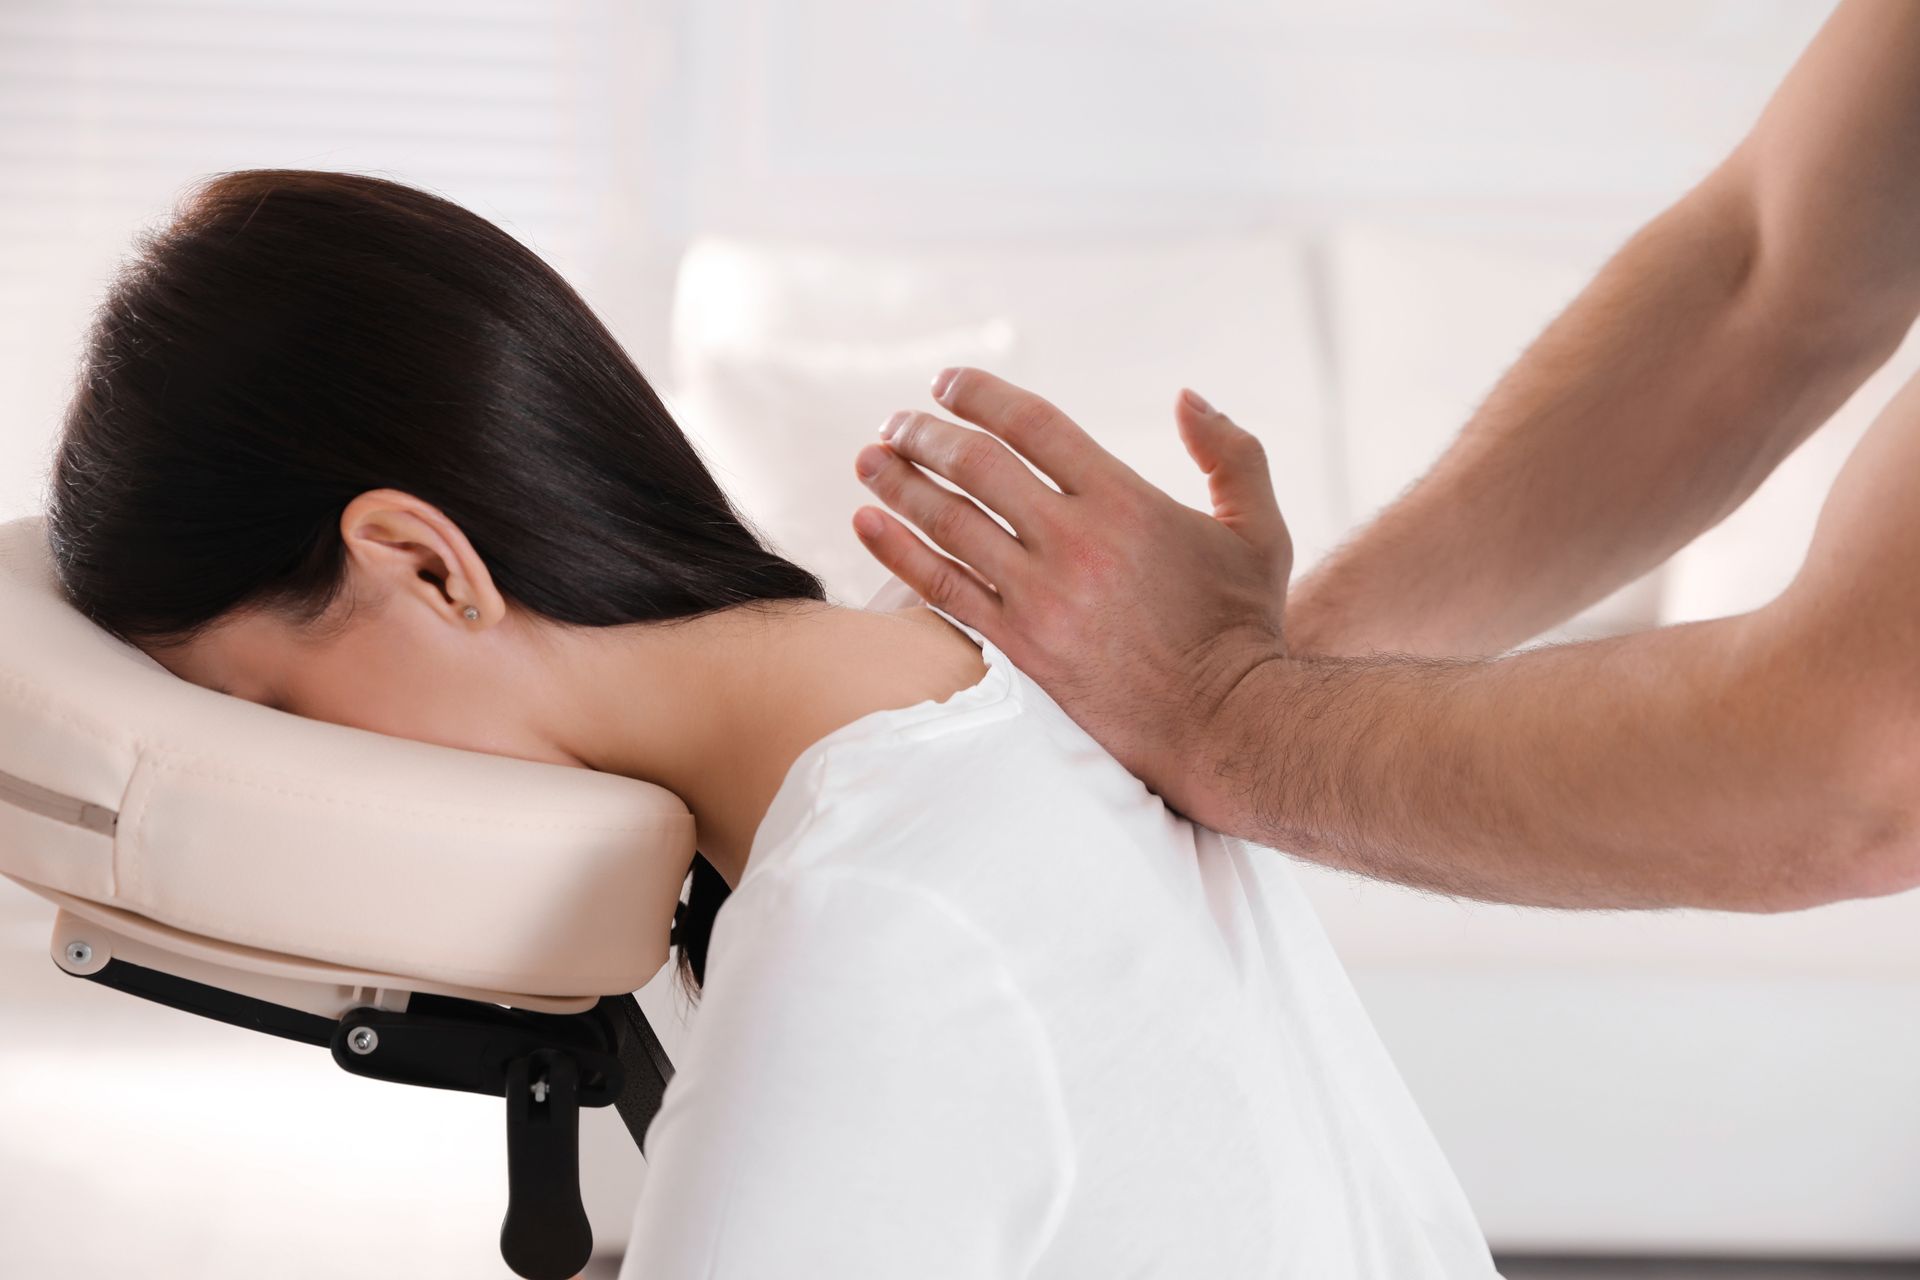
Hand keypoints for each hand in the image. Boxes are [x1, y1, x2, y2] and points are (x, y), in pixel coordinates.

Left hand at [851, 368, 1291, 810]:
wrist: (1224, 724)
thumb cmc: (1243, 626)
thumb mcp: (1258, 529)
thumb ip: (1231, 454)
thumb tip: (1188, 397)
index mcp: (1125, 500)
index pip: (1033, 424)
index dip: (981, 394)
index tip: (946, 382)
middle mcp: (1074, 541)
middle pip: (977, 465)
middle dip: (926, 434)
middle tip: (896, 423)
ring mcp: (1040, 596)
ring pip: (948, 521)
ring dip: (899, 482)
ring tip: (868, 459)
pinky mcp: (1019, 646)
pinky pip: (940, 588)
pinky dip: (896, 550)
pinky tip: (865, 522)